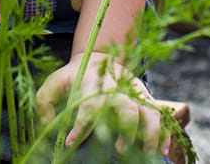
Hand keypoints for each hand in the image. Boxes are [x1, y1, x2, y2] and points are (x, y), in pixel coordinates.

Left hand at [35, 53, 168, 156]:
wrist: (98, 56)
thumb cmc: (73, 76)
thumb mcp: (53, 83)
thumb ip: (45, 103)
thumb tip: (47, 126)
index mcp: (93, 83)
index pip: (89, 104)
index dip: (81, 124)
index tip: (71, 142)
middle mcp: (117, 87)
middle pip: (127, 106)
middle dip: (127, 129)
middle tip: (121, 149)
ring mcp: (134, 92)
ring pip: (150, 111)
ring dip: (152, 133)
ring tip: (148, 154)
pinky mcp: (145, 97)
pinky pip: (160, 115)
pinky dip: (165, 132)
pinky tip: (163, 150)